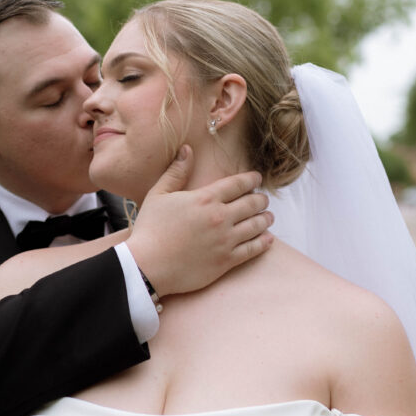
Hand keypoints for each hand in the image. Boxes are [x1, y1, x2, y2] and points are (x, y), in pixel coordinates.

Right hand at [125, 145, 273, 296]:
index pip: (237, 184)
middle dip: (261, 199)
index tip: (257, 179)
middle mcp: (220, 217)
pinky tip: (268, 239)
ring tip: (268, 217)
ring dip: (266, 219)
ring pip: (257, 225)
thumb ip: (176, 172)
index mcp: (205, 199)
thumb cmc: (149, 229)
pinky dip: (264, 242)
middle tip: (263, 200)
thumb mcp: (158, 194)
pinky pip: (253, 249)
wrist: (147, 266)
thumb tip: (187, 149)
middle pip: (252, 203)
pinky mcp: (226, 261)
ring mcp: (225, 240)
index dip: (251, 179)